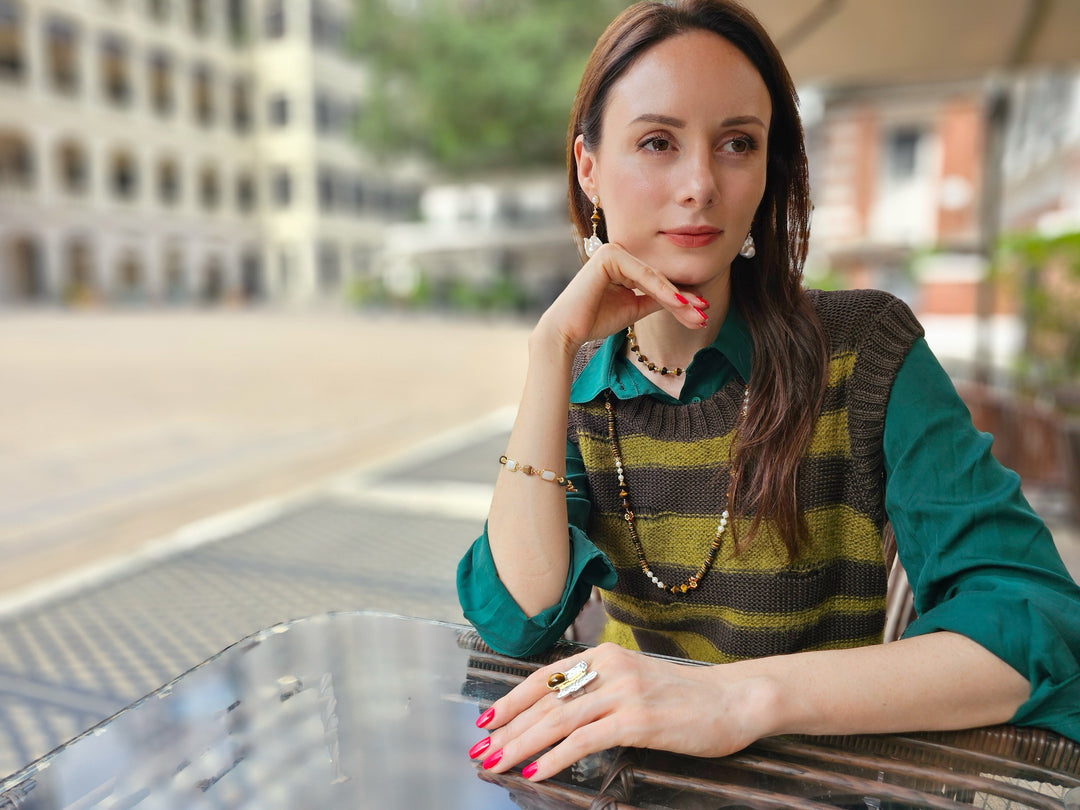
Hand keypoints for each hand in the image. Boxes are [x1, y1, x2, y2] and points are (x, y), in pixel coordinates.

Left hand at [467, 642, 772, 781]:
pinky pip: (583, 741)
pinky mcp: (637, 720)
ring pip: (556, 720)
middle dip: (508, 728)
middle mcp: (609, 668)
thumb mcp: (635, 681)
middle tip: (482, 749)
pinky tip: (536, 771)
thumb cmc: (686, 696)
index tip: (487, 719)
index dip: (511, 699)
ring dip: (521, 745)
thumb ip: (600, 689)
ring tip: (497, 762)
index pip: (545, 678)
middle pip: (545, 702)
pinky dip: (554, 757)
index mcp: (604, 656)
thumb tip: (559, 712)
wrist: (735, 698)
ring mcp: (623, 693)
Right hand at [535, 243, 708, 359]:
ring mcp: (613, 251)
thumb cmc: (594, 321)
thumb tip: (684, 300)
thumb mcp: (633, 308)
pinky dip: (664, 291)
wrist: (567, 332)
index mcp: (620, 263)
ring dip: (679, 298)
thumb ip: (655, 300)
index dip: (681, 298)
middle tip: (706, 314)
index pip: (657, 281)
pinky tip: (681, 303)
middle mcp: (616, 252)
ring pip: (654, 278)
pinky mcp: (610, 256)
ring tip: (700, 313)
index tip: (702, 314)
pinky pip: (644, 276)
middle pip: (658, 279)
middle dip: (684, 300)